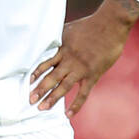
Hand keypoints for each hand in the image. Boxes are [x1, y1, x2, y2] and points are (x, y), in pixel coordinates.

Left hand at [29, 0, 138, 117]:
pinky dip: (75, 104)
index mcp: (63, 49)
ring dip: (52, 97)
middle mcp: (69, 60)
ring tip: (42, 108)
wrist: (110, 24)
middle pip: (51, 77)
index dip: (36, 73)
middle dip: (40, 89)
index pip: (45, 63)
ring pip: (63, 86)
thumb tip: (50, 40)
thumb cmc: (91, 25)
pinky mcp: (93, 74)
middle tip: (30, 100)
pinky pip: (83, 93)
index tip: (28, 82)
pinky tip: (68, 114)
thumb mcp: (69, 29)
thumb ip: (60, 38)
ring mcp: (81, 68)